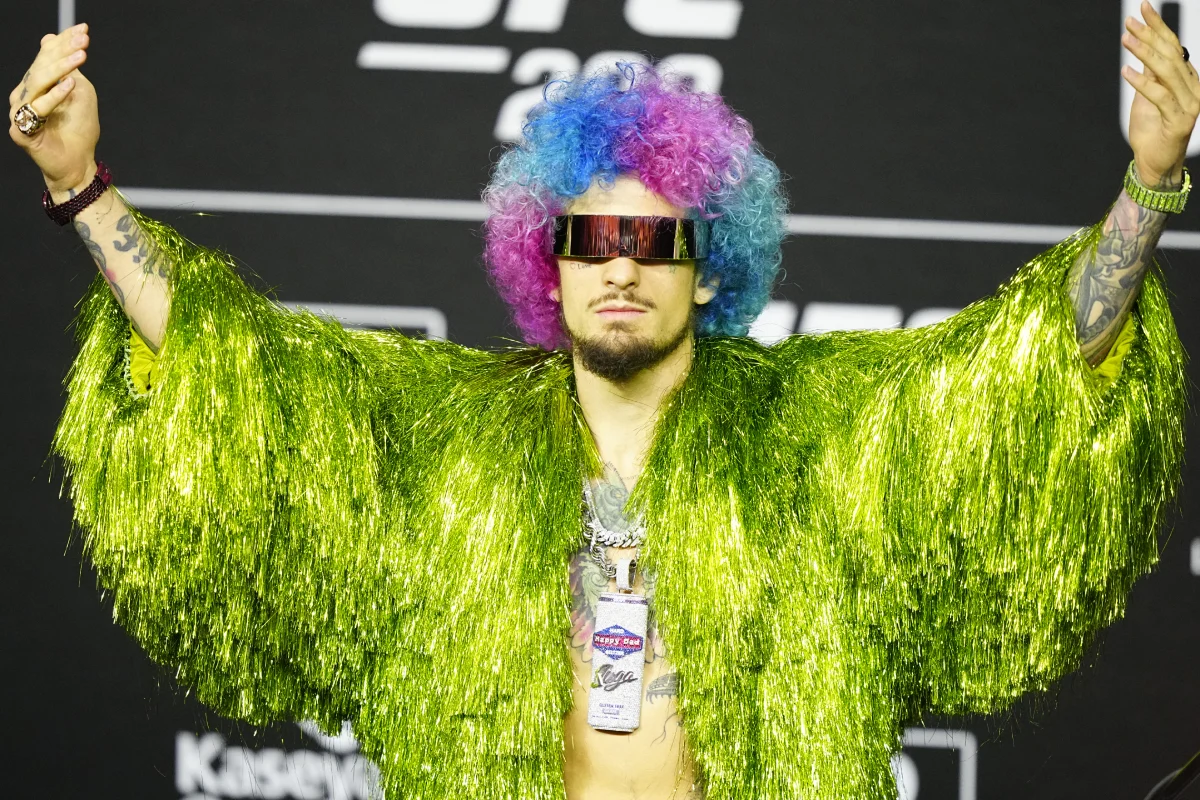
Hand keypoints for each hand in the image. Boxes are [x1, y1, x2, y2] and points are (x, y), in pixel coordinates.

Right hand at [7, 23, 99, 196]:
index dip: (63, 41)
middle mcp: (24, 93)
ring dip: (60, 67)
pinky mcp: (21, 130)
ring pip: (37, 82)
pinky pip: (38, 108)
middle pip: (41, 66)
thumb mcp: (81, 93)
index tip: (83, 30)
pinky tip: (71, 85)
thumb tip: (51, 37)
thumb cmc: (79, 128)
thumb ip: (70, 69)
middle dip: (63, 51)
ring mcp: (20, 111)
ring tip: (81, 57)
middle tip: (84, 42)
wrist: (78, 163)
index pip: (46, 56)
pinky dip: (55, 96)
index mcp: (37, 83)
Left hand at [1121, 1, 1199, 186]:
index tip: (1143, 9)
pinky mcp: (1180, 120)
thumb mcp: (1148, 96)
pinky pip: (1160, 96)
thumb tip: (1143, 48)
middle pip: (1171, 54)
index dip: (1159, 26)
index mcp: (1188, 78)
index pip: (1174, 46)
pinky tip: (1126, 71)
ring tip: (1126, 39)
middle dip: (1150, 35)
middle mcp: (1193, 88)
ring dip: (1144, 53)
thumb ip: (1150, 74)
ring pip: (1166, 72)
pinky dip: (1141, 82)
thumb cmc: (1152, 129)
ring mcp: (1189, 104)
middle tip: (1130, 22)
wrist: (1154, 162)